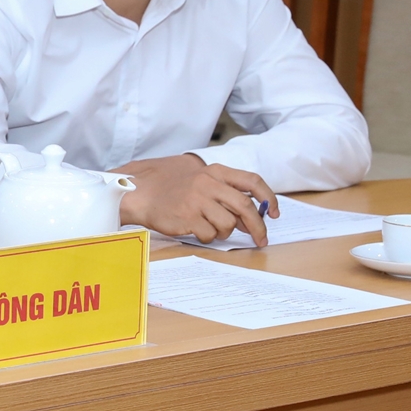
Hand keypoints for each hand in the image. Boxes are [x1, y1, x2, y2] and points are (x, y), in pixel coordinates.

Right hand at [115, 154, 277, 245]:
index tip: (274, 213)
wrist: (136, 191)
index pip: (252, 181)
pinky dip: (207, 236)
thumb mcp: (195, 174)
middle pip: (246, 207)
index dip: (268, 198)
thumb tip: (248, 210)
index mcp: (214, 171)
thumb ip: (221, 187)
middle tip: (260, 239)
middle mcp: (208, 184)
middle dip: (257, 227)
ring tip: (211, 228)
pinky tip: (195, 229)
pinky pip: (210, 234)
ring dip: (224, 232)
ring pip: (228, 224)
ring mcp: (197, 201)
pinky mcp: (187, 217)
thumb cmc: (165, 183)